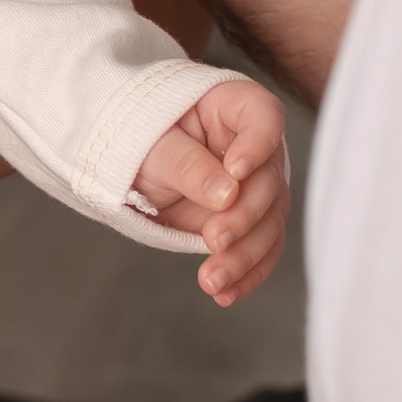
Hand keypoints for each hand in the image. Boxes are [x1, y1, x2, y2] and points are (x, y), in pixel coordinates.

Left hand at [132, 75, 288, 305]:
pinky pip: (259, 250)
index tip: (235, 171)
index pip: (263, 118)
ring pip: (268, 222)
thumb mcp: (153, 145)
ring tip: (212, 279)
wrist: (133, 165)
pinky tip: (225, 293)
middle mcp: (256, 148)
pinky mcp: (250, 222)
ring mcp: (257, 187)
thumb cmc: (143, 138)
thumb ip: (188, 165)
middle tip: (215, 237)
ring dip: (244, 255)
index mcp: (235, 108)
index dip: (257, 145)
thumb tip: (226, 194)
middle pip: (268, 181)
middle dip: (244, 215)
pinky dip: (244, 273)